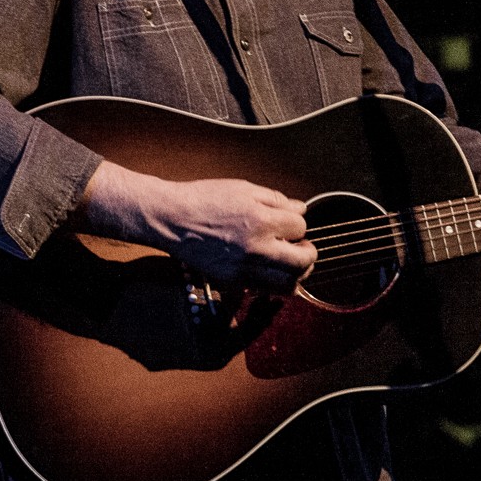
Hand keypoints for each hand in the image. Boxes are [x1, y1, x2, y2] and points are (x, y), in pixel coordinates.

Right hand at [83, 161, 315, 287]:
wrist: (171, 219)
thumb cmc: (204, 199)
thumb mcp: (243, 189)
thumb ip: (276, 200)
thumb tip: (300, 210)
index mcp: (261, 220)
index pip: (300, 228)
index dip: (298, 224)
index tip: (289, 222)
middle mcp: (256, 248)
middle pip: (302, 261)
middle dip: (309, 254)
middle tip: (303, 248)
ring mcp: (244, 268)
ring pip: (287, 285)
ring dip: (296, 275)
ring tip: (291, 264)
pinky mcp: (232, 281)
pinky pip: (264, 291)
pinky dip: (274, 285)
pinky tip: (270, 272)